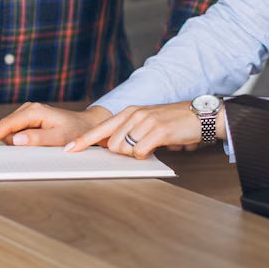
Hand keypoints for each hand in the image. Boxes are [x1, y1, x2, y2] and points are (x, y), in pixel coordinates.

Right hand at [0, 103, 110, 147]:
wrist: (86, 125)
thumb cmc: (75, 132)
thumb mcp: (58, 139)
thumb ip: (37, 139)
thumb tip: (15, 139)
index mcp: (34, 111)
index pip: (7, 124)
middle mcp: (30, 108)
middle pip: (6, 127)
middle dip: (4, 141)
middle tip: (10, 151)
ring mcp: (29, 112)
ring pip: (11, 130)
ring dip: (14, 141)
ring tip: (34, 146)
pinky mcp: (30, 118)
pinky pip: (17, 130)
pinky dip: (18, 139)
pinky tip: (30, 144)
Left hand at [67, 102, 205, 158]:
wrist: (199, 115)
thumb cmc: (173, 122)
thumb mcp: (147, 122)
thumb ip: (129, 131)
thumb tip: (113, 147)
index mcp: (129, 112)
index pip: (101, 128)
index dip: (84, 140)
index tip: (69, 149)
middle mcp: (134, 114)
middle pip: (113, 145)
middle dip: (123, 153)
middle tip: (141, 148)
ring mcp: (146, 121)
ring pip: (124, 149)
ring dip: (136, 154)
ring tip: (151, 145)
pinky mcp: (158, 130)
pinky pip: (140, 152)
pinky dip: (146, 155)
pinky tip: (156, 147)